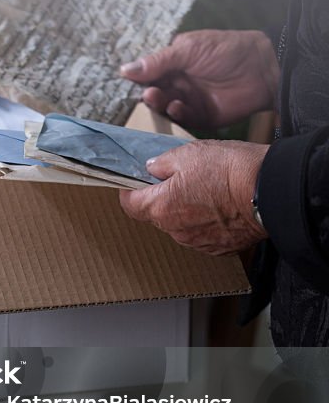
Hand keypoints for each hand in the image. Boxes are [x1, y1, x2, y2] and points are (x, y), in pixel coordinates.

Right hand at [119, 30, 279, 128]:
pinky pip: (181, 119)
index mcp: (173, 64)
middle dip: (148, 94)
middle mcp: (178, 83)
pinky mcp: (200, 116)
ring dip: (159, 104)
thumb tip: (124, 70)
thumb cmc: (226, 50)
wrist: (262, 68)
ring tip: (158, 97)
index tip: (126, 83)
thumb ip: (158, 61)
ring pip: (164, 107)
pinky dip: (176, 114)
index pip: (148, 73)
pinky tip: (178, 106)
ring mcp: (188, 100)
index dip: (137, 79)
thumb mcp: (188, 49)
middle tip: (148, 92)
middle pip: (153, 93)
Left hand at [119, 140, 267, 255]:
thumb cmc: (230, 170)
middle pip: (156, 215)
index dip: (131, 191)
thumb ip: (162, 163)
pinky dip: (206, 222)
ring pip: (180, 226)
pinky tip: (221, 206)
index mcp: (161, 207)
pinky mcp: (218, 248)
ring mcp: (197, 242)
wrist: (272, 190)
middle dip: (162, 198)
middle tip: (180, 180)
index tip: (136, 182)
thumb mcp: (189, 153)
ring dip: (185, 211)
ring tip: (207, 191)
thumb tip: (151, 169)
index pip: (130, 205)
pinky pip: (202, 235)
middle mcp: (175, 230)